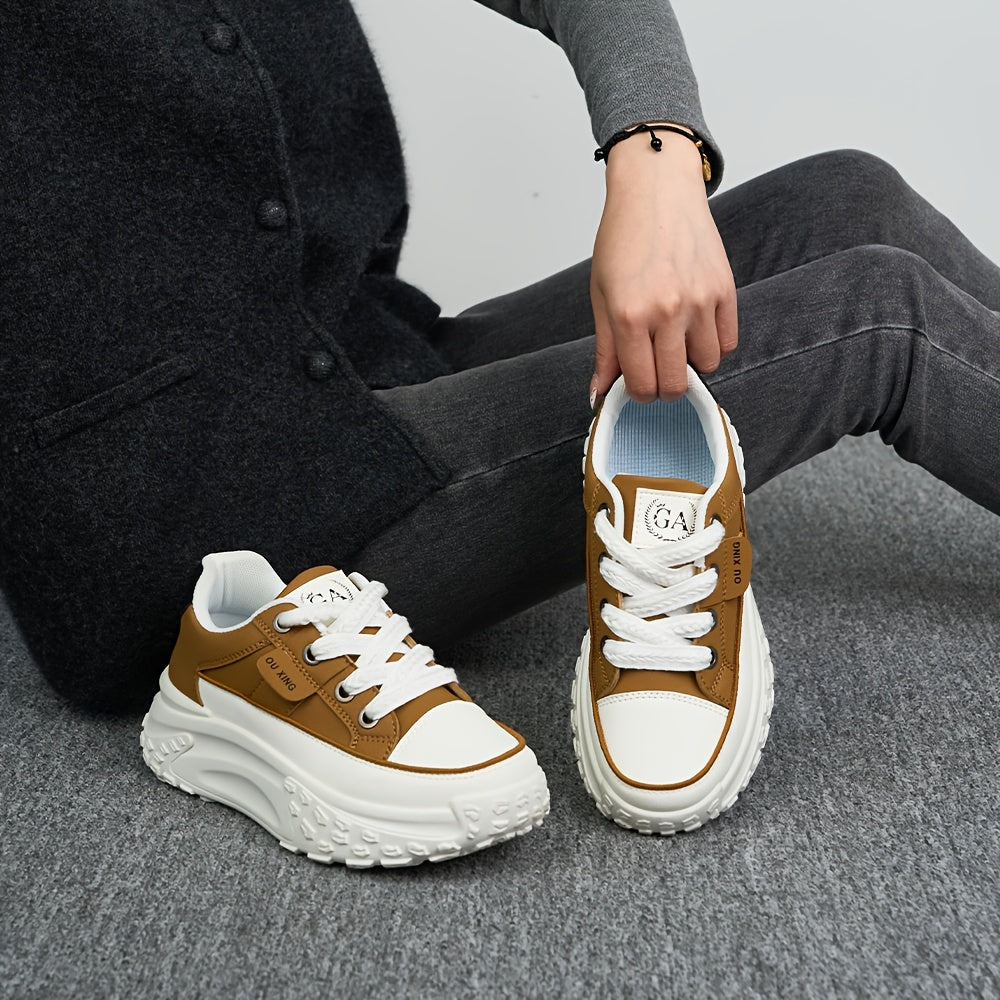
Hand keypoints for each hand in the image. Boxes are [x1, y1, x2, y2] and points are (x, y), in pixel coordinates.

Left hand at [589, 128, 736, 405]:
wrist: (657, 191)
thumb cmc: (623, 239)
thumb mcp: (601, 295)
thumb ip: (605, 350)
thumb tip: (599, 396)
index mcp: (629, 315)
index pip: (642, 385)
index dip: (638, 394)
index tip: (636, 386)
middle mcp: (667, 311)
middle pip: (676, 384)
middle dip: (664, 388)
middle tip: (656, 371)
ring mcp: (700, 301)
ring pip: (708, 366)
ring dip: (692, 364)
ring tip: (676, 343)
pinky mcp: (725, 289)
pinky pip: (728, 342)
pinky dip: (714, 346)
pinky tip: (696, 330)